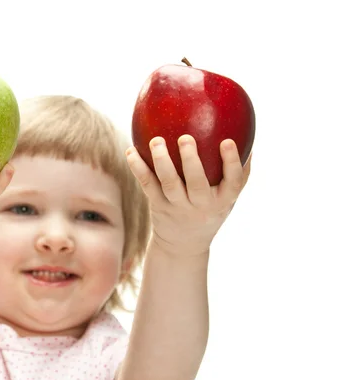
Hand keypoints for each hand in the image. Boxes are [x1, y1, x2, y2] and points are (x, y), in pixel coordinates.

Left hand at [126, 135, 250, 257]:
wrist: (184, 245)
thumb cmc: (210, 210)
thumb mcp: (228, 197)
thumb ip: (237, 171)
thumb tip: (248, 134)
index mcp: (223, 200)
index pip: (233, 181)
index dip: (231, 162)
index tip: (227, 141)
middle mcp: (201, 205)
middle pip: (197, 184)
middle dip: (191, 161)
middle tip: (185, 138)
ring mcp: (178, 207)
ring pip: (170, 184)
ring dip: (162, 161)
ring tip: (156, 141)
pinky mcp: (159, 206)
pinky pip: (148, 185)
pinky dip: (138, 168)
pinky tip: (131, 151)